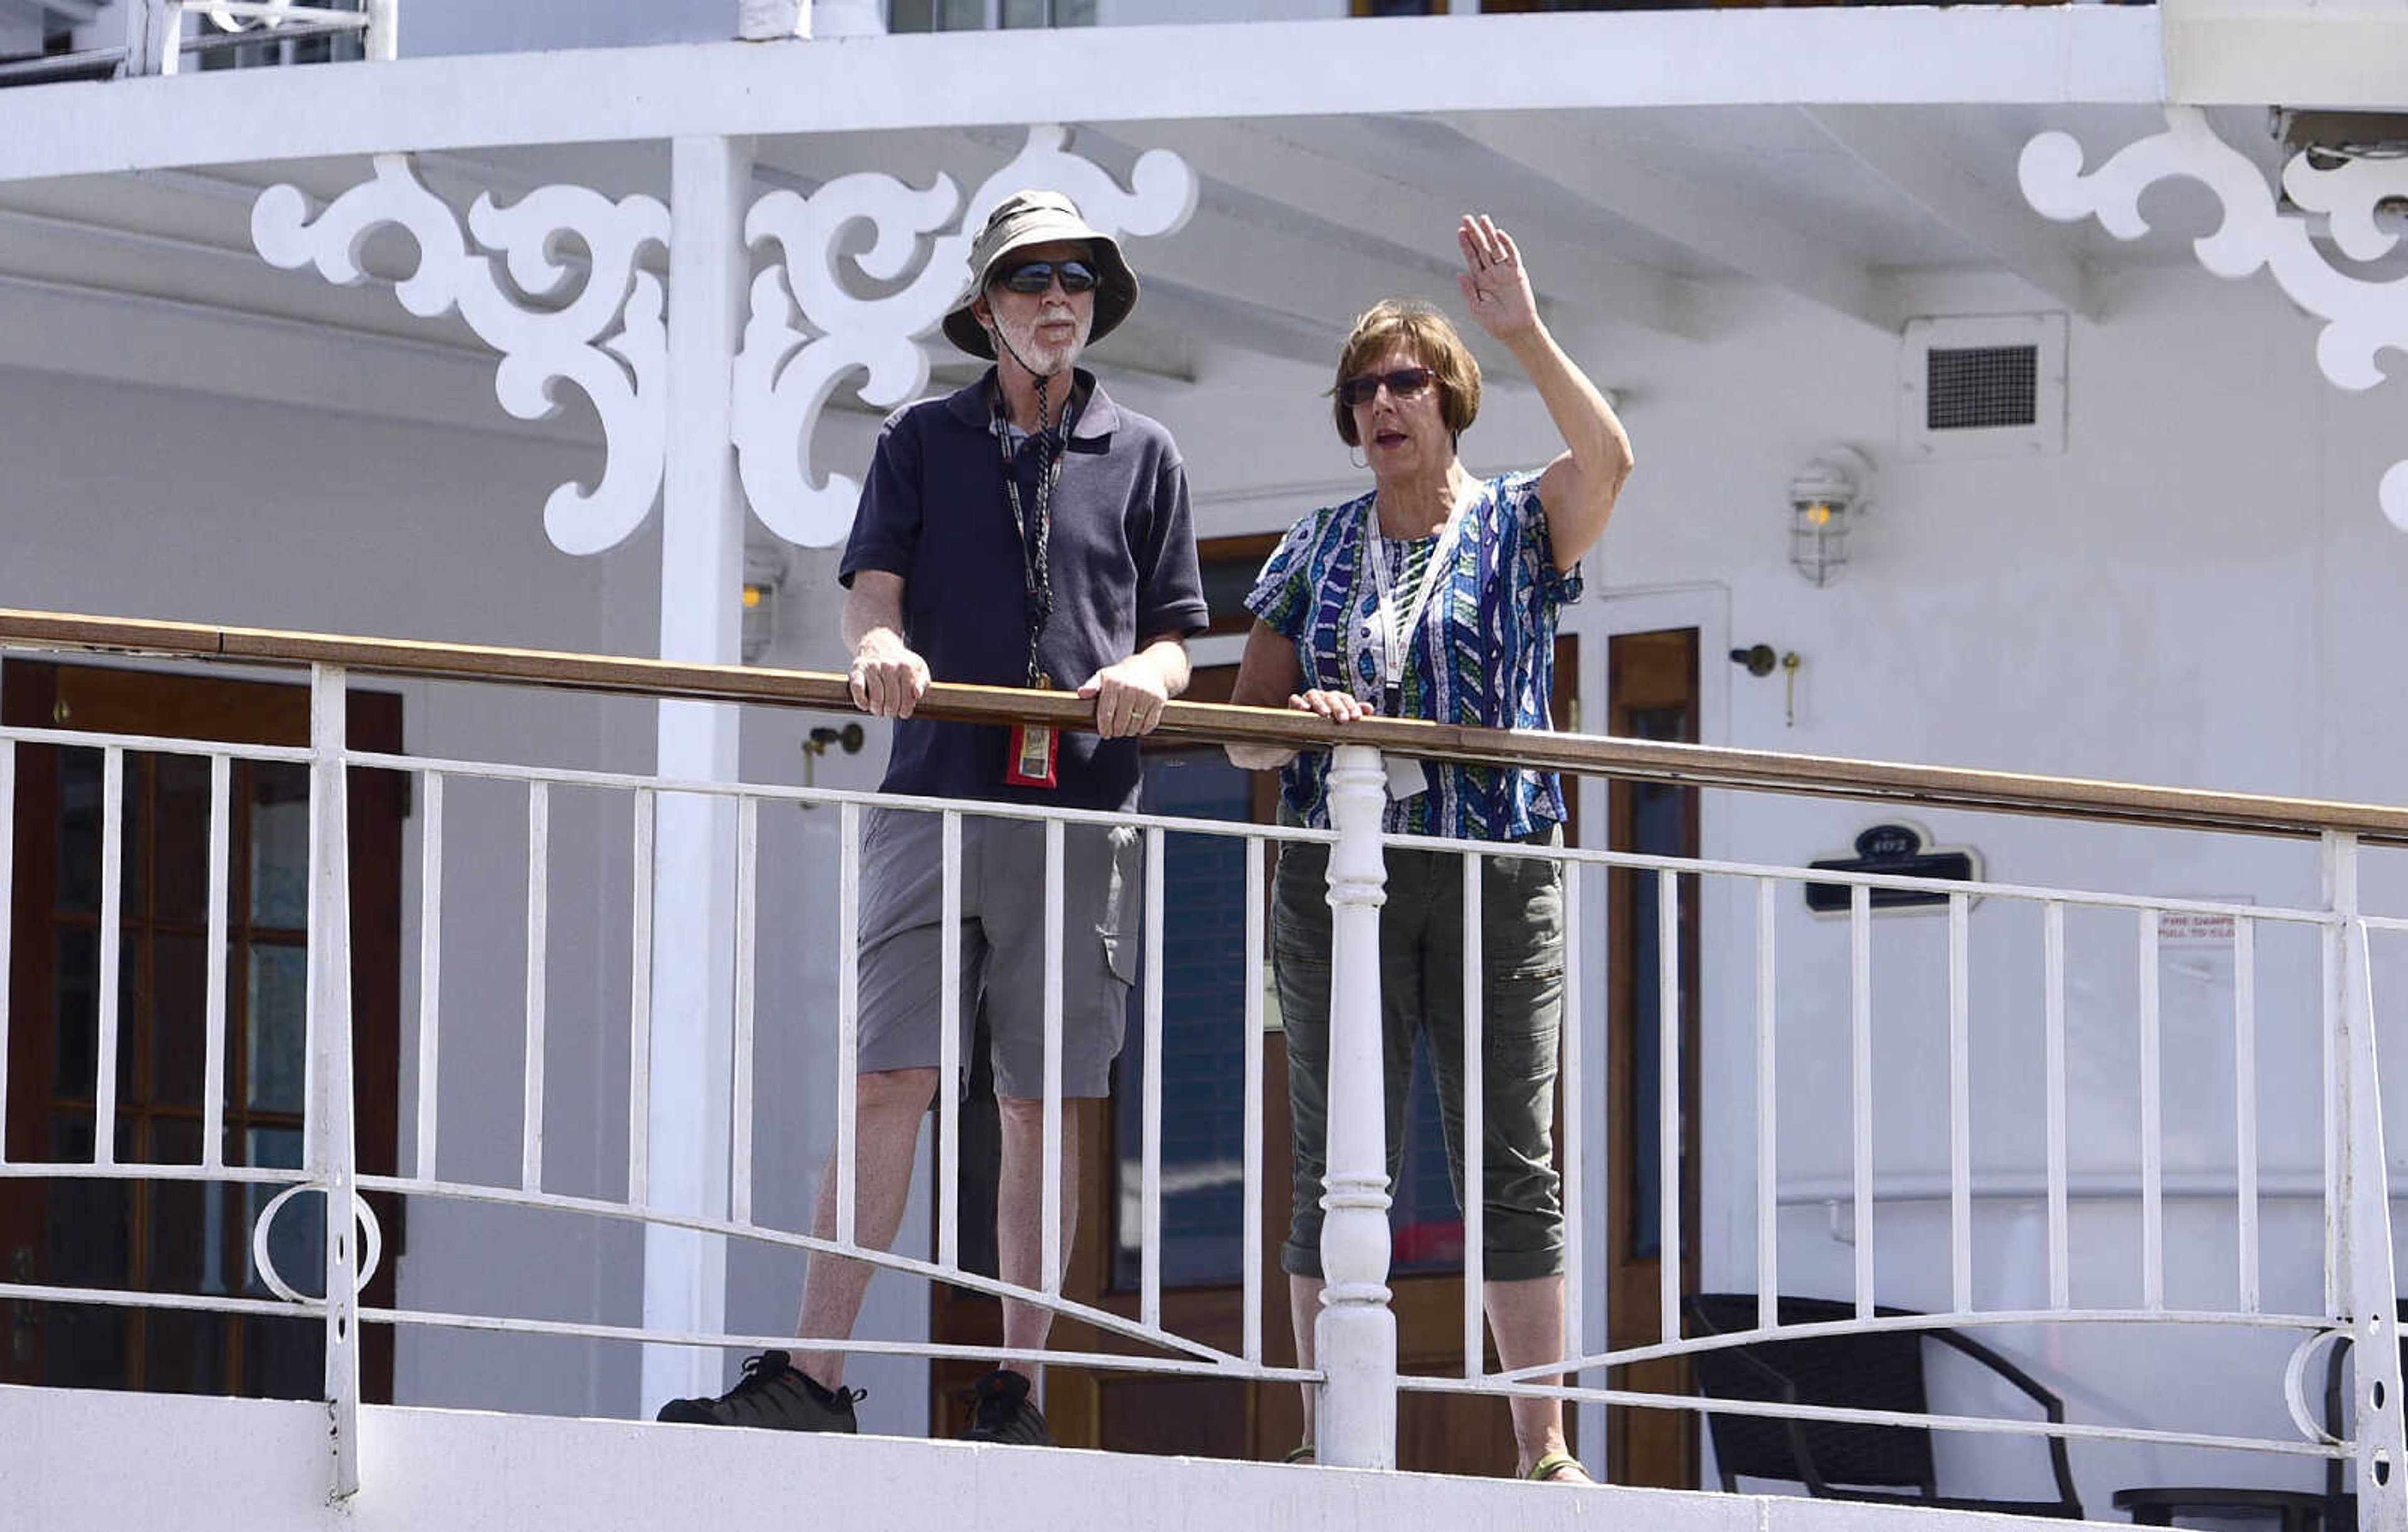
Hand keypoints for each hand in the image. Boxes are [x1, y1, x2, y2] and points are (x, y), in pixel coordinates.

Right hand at [848, 631, 929, 718]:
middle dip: (890, 712)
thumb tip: (917, 694)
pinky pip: (857, 688)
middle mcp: (889, 666)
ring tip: (878, 710)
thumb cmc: (901, 661)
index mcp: (906, 668)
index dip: (905, 711)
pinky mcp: (858, 669)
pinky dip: (861, 700)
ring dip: (877, 710)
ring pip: (876, 698)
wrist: (879, 642)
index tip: (902, 712)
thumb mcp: (919, 668)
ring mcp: (873, 667)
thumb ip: (923, 682)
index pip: (907, 700)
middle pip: (891, 702)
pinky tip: (865, 705)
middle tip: (889, 712)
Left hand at [1079, 655, 1170, 737]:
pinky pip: (1149, 723)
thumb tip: (1082, 693)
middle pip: (1120, 722)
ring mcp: (1146, 694)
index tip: (1104, 734)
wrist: (1153, 667)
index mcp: (1113, 682)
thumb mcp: (1106, 675)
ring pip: (1134, 724)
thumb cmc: (1124, 675)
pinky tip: (1138, 729)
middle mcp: (1130, 688)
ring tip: (1125, 731)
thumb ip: (1092, 685)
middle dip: (1116, 731)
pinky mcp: (1159, 700)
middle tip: (1115, 733)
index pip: (1106, 713)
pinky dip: (1143, 730)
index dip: (1104, 727)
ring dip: (1129, 732)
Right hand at [1288, 688, 1367, 723]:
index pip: (1346, 699)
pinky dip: (1299, 702)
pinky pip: (1295, 699)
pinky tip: (1305, 709)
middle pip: (1332, 697)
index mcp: (1335, 699)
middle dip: (1338, 707)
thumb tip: (1369, 708)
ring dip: (1321, 704)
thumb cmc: (1325, 725)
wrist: (1304, 734)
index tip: (1356, 717)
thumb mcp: (1341, 720)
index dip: (1352, 707)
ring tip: (1326, 714)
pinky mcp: (1294, 704)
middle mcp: (1323, 696)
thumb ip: (1354, 713)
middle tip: (1344, 719)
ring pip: (1314, 695)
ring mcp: (1308, 699)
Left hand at [1457, 213, 1538, 343]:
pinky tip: (1498, 234)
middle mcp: (1492, 273)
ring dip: (1488, 233)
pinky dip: (1506, 244)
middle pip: (1482, 248)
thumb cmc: (1495, 324)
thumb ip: (1468, 290)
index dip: (1466, 245)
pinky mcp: (1517, 273)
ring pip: (1495, 247)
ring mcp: (1504, 272)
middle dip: (1474, 233)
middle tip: (1466, 218)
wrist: (1515, 331)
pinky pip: (1512, 255)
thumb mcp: (1476, 307)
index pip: (1472, 257)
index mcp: (1481, 280)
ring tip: (1482, 219)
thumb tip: (1459, 273)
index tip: (1460, 231)